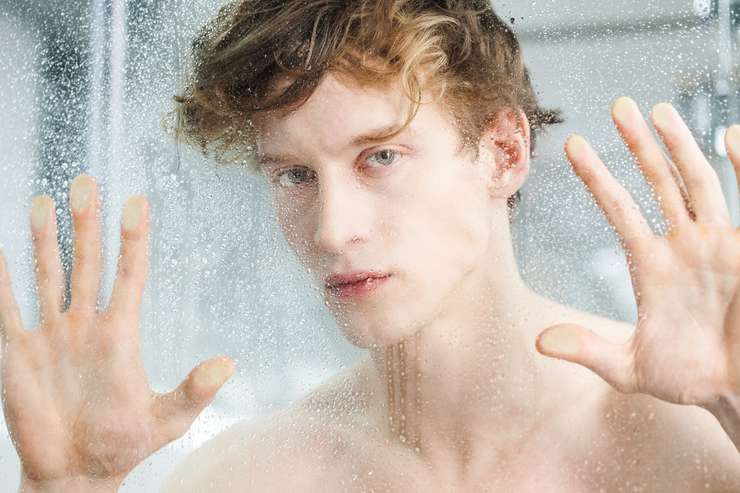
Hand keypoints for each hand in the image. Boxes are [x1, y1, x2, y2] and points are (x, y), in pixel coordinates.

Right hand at [0, 175, 234, 483]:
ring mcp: (52, 336)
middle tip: (88, 181)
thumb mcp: (167, 419)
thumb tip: (229, 364)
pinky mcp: (20, 354)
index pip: (128, 275)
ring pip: (48, 276)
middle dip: (87, 224)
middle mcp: (86, 325)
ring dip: (46, 240)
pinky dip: (2, 281)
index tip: (137, 202)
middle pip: (87, 264)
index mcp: (120, 334)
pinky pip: (8, 310)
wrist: (76, 470)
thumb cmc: (123, 444)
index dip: (133, 239)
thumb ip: (194, 390)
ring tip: (46, 199)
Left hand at [534, 96, 739, 408]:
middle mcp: (682, 245)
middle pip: (656, 182)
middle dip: (638, 144)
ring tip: (659, 110)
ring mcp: (717, 243)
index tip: (572, 144)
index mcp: (649, 265)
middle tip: (618, 105)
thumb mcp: (630, 368)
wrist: (736, 389)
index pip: (618, 209)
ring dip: (680, 146)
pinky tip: (731, 135)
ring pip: (696, 182)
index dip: (596, 176)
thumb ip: (588, 351)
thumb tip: (540, 342)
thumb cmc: (688, 379)